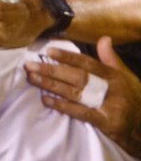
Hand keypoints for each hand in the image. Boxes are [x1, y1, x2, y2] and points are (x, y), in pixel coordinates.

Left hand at [24, 36, 140, 157]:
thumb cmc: (133, 101)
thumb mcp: (126, 78)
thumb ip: (111, 59)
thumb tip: (104, 38)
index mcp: (115, 76)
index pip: (88, 63)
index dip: (68, 56)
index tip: (48, 51)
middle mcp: (112, 88)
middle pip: (78, 76)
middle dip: (52, 70)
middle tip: (30, 65)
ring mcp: (110, 105)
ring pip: (76, 93)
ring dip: (51, 85)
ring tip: (32, 78)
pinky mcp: (107, 122)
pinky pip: (81, 112)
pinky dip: (63, 106)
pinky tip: (46, 100)